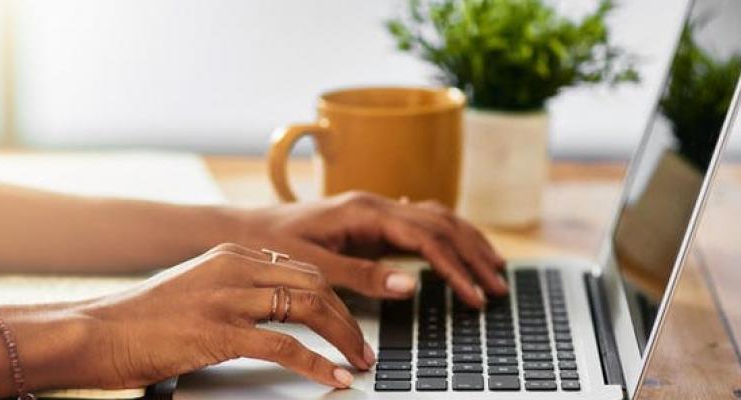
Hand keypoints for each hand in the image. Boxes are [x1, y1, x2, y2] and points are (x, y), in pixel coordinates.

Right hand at [74, 243, 374, 389]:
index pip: (302, 269)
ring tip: (359, 362)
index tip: (351, 322)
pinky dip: (318, 364)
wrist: (94, 331)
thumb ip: (232, 290)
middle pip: (315, 284)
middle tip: (364, 347)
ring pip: (309, 309)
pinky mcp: (218, 331)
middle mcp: (234, 268)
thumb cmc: (139, 320)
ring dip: (343, 339)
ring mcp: (227, 298)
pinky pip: (285, 347)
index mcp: (230, 254)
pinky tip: (333, 377)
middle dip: (348, 318)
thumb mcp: (194, 289)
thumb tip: (272, 310)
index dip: (336, 297)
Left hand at [235, 191, 506, 306]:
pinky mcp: (370, 221)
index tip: (474, 295)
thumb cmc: (270, 246)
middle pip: (441, 224)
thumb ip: (362, 276)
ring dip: (467, 243)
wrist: (242, 230)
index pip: (426, 237)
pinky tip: (460, 248)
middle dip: (473, 255)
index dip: (455, 268)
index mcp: (363, 211)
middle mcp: (375, 204)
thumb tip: (412, 286)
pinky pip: (420, 223)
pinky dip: (447, 236)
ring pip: (436, 219)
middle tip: (498, 287)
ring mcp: (374, 210)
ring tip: (493, 269)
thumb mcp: (313, 266)